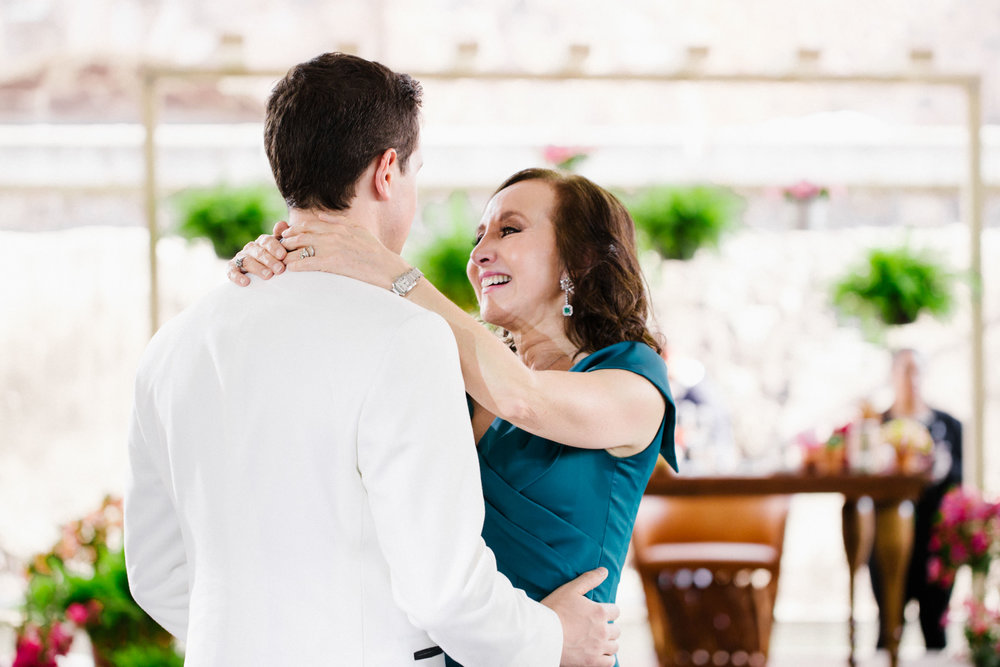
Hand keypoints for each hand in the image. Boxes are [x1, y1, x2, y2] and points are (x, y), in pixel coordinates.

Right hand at [227, 221, 289, 285]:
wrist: (260, 271)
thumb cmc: (275, 258)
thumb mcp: (281, 248)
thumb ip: (282, 237)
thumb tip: (281, 224)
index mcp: (262, 242)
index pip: (267, 241)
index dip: (275, 247)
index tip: (283, 255)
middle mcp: (251, 248)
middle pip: (259, 252)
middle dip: (269, 260)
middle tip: (280, 269)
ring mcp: (240, 257)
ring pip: (247, 261)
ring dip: (258, 268)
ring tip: (268, 276)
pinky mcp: (232, 268)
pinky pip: (232, 271)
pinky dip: (237, 276)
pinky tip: (245, 282)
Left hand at [279, 213, 410, 289]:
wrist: (387, 269)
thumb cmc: (375, 252)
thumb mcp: (358, 231)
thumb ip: (339, 221)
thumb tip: (320, 216)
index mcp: (337, 227)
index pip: (308, 225)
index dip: (293, 230)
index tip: (285, 236)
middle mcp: (332, 235)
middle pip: (300, 235)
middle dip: (286, 242)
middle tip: (277, 249)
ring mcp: (331, 248)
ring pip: (300, 248)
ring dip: (287, 253)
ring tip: (279, 260)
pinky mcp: (332, 263)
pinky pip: (307, 262)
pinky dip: (295, 265)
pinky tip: (289, 270)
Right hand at [541, 567, 619, 666]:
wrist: (540, 634)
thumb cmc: (554, 610)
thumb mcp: (570, 589)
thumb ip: (589, 579)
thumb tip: (604, 570)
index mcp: (600, 612)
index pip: (616, 611)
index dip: (609, 611)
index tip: (600, 613)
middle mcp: (603, 630)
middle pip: (616, 630)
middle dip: (609, 627)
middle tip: (597, 627)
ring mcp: (598, 648)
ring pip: (615, 646)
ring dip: (609, 643)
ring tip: (598, 640)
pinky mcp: (592, 662)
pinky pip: (609, 662)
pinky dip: (607, 658)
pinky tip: (599, 654)